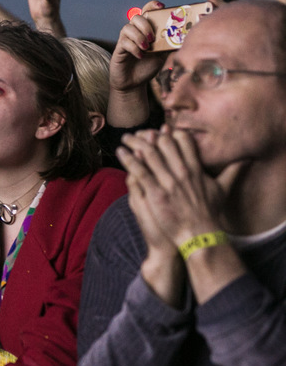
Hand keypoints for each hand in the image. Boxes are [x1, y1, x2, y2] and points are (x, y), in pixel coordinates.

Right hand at [110, 0, 169, 93]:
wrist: (134, 83)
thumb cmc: (148, 66)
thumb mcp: (163, 54)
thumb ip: (170, 44)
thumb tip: (185, 36)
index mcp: (146, 30)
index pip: (147, 11)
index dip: (152, 5)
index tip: (161, 6)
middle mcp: (134, 32)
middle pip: (136, 17)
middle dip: (146, 25)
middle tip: (153, 37)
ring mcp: (125, 40)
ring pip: (128, 28)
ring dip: (139, 36)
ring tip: (147, 47)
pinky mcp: (119, 49)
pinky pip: (124, 42)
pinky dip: (134, 48)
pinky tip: (140, 55)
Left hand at [117, 126, 245, 247]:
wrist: (199, 236)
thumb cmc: (209, 214)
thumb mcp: (223, 190)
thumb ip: (232, 172)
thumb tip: (244, 158)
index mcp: (196, 169)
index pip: (183, 141)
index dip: (171, 133)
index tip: (161, 129)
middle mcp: (182, 172)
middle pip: (164, 143)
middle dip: (150, 135)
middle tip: (138, 131)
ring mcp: (169, 182)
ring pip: (149, 154)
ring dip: (135, 143)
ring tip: (126, 137)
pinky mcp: (156, 193)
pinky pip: (140, 171)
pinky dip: (129, 160)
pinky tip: (121, 152)